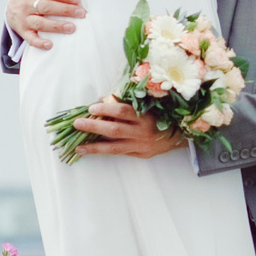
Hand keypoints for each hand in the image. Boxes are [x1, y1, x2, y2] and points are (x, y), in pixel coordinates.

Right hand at [6, 0, 85, 47]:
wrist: (10, 9)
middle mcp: (25, 4)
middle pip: (46, 7)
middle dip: (64, 10)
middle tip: (81, 13)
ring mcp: (23, 19)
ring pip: (40, 23)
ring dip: (56, 26)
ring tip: (72, 28)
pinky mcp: (23, 31)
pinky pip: (30, 38)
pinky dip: (39, 42)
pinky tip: (50, 45)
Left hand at [71, 97, 188, 157]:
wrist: (178, 134)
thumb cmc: (159, 115)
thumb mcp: (146, 105)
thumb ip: (126, 104)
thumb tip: (103, 100)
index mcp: (144, 116)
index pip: (122, 111)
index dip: (106, 109)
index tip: (91, 108)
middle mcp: (142, 132)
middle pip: (114, 130)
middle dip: (94, 127)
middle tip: (77, 124)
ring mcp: (141, 145)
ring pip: (114, 147)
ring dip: (94, 147)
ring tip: (78, 146)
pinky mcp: (141, 154)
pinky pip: (120, 153)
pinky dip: (105, 151)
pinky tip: (92, 151)